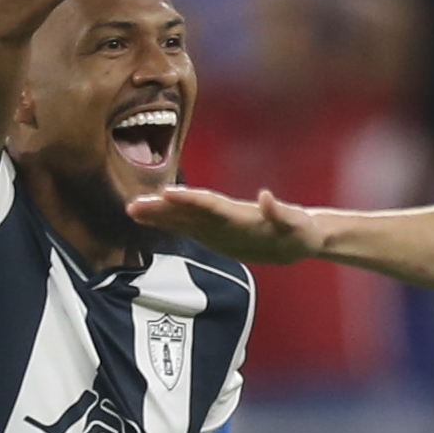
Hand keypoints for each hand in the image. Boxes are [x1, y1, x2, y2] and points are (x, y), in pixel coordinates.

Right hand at [131, 180, 334, 263]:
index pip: (209, 204)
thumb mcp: (296, 225)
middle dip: (162, 208)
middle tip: (133, 205)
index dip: (187, 200)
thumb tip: (265, 196)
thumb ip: (279, 212)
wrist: (300, 237)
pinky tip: (150, 220)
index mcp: (240, 214)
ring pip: (182, 218)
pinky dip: (168, 224)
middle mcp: (224, 217)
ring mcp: (217, 226)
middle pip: (188, 210)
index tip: (165, 194)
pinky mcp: (215, 237)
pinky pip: (187, 229)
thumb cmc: (300, 231)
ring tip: (133, 209)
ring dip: (159, 214)